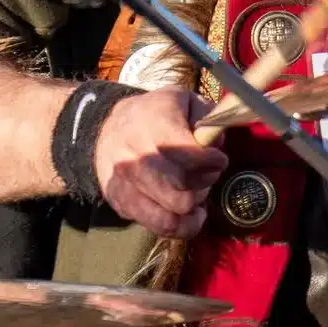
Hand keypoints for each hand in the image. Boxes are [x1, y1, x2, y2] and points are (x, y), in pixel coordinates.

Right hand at [92, 88, 227, 237]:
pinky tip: (190, 213)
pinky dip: (183, 226)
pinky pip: (159, 226)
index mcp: (151, 123)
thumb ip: (206, 116)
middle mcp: (134, 154)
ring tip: (199, 193)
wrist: (109, 130)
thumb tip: (215, 142)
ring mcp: (125, 183)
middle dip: (205, 182)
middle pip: (181, 186)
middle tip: (209, 174)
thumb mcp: (182, 100)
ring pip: (172, 213)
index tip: (219, 159)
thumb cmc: (155, 114)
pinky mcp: (122, 203)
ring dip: (194, 205)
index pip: (189, 153)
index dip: (211, 160)